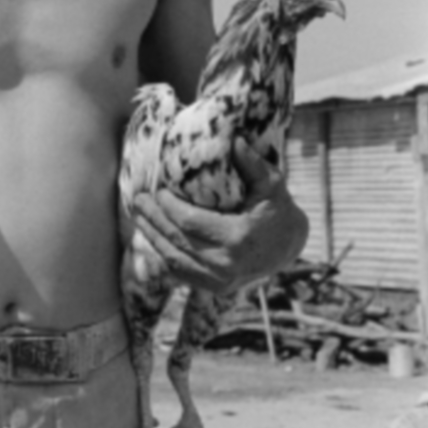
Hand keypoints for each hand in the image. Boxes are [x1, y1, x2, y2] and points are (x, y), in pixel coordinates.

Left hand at [130, 138, 308, 292]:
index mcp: (238, 237)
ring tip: (139, 218)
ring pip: (174, 259)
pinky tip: (154, 238)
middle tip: (138, 200)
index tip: (158, 191)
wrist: (289, 248)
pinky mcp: (216, 288)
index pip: (189, 222)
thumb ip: (252, 164)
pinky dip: (165, 255)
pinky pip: (182, 273)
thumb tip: (235, 140)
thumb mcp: (271, 185)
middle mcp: (226, 264)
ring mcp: (220, 280)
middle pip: (177, 240)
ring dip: (153, 237)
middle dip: (153, 219)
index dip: (168, 207)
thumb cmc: (278, 211)